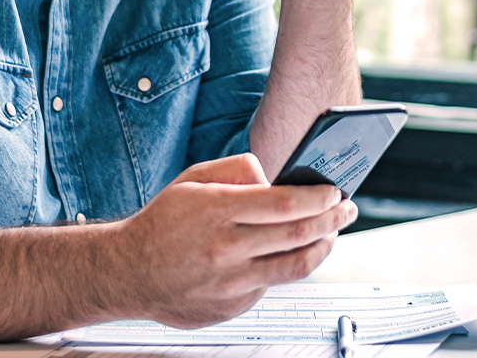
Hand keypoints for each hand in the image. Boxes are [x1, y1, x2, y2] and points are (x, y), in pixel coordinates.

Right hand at [103, 153, 356, 327]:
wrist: (129, 273)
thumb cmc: (163, 223)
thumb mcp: (192, 180)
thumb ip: (237, 169)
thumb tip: (275, 176)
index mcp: (216, 210)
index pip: (286, 203)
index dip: (319, 197)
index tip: (334, 191)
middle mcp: (226, 249)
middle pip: (299, 234)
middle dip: (333, 219)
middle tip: (347, 209)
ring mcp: (231, 283)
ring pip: (296, 266)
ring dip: (323, 247)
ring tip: (331, 233)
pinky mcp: (233, 307)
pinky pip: (272, 284)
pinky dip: (286, 266)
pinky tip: (289, 253)